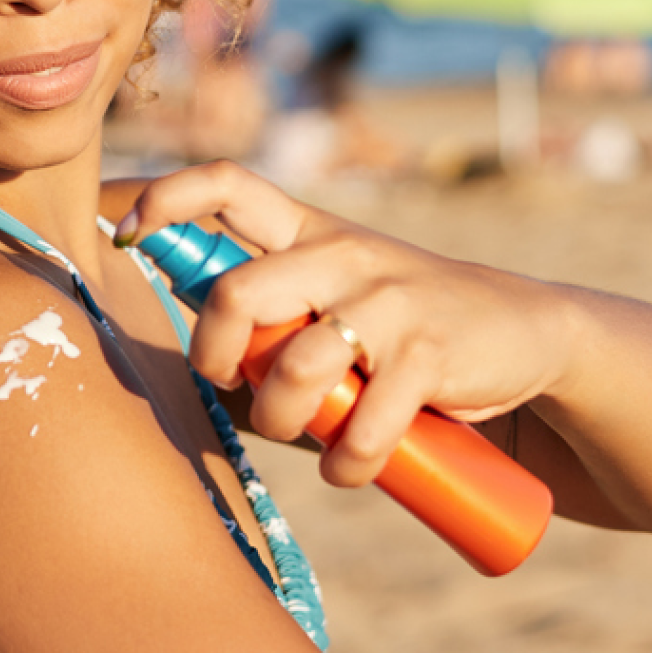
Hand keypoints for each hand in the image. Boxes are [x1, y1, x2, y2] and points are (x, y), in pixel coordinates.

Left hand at [120, 161, 575, 488]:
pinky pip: (364, 422)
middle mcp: (342, 253)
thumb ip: (273, 335)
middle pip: (238, 294)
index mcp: (310, 232)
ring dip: (282, 422)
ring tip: (304, 436)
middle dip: (215, 357)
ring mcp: (388, 298)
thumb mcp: (335, 313)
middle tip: (231, 385)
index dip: (166, 199)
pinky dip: (348, 461)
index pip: (228, 183)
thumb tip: (198, 380)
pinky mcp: (429, 351)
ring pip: (295, 367)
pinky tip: (352, 468)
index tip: (124, 232)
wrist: (527, 341)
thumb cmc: (404, 337)